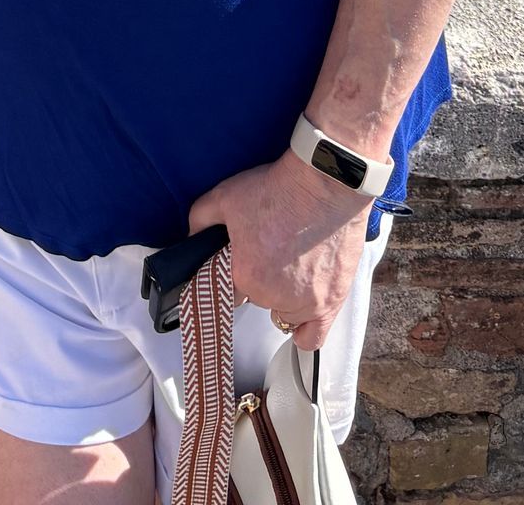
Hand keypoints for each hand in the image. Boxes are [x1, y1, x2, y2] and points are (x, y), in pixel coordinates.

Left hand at [187, 155, 373, 350]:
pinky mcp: (331, 302)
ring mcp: (305, 304)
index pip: (228, 294)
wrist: (324, 185)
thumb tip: (191, 236)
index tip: (239, 264)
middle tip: (268, 254)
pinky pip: (314, 337)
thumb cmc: (278, 190)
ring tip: (288, 270)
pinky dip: (305, 330)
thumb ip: (200, 219)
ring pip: (283, 315)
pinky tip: (301, 314)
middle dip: (258, 281)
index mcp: (246, 276)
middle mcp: (274, 297)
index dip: (232, 276)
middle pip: (258, 301)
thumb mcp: (225, 195)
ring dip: (281, 299)